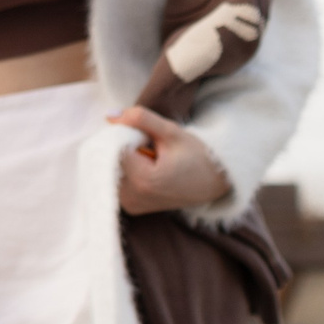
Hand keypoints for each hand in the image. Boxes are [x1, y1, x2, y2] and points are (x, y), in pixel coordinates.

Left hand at [110, 107, 232, 212]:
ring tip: (151, 161)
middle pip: (111, 160)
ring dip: (125, 160)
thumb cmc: (196, 156)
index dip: (127, 136)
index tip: (147, 138)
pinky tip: (147, 170)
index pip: (114, 147)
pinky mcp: (131, 207)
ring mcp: (131, 205)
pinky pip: (118, 181)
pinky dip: (127, 171)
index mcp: (143, 180)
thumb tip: (110, 115)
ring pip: (113, 170)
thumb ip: (140, 119)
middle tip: (151, 149)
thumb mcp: (170, 131)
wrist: (213, 183)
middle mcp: (133, 197)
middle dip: (124, 148)